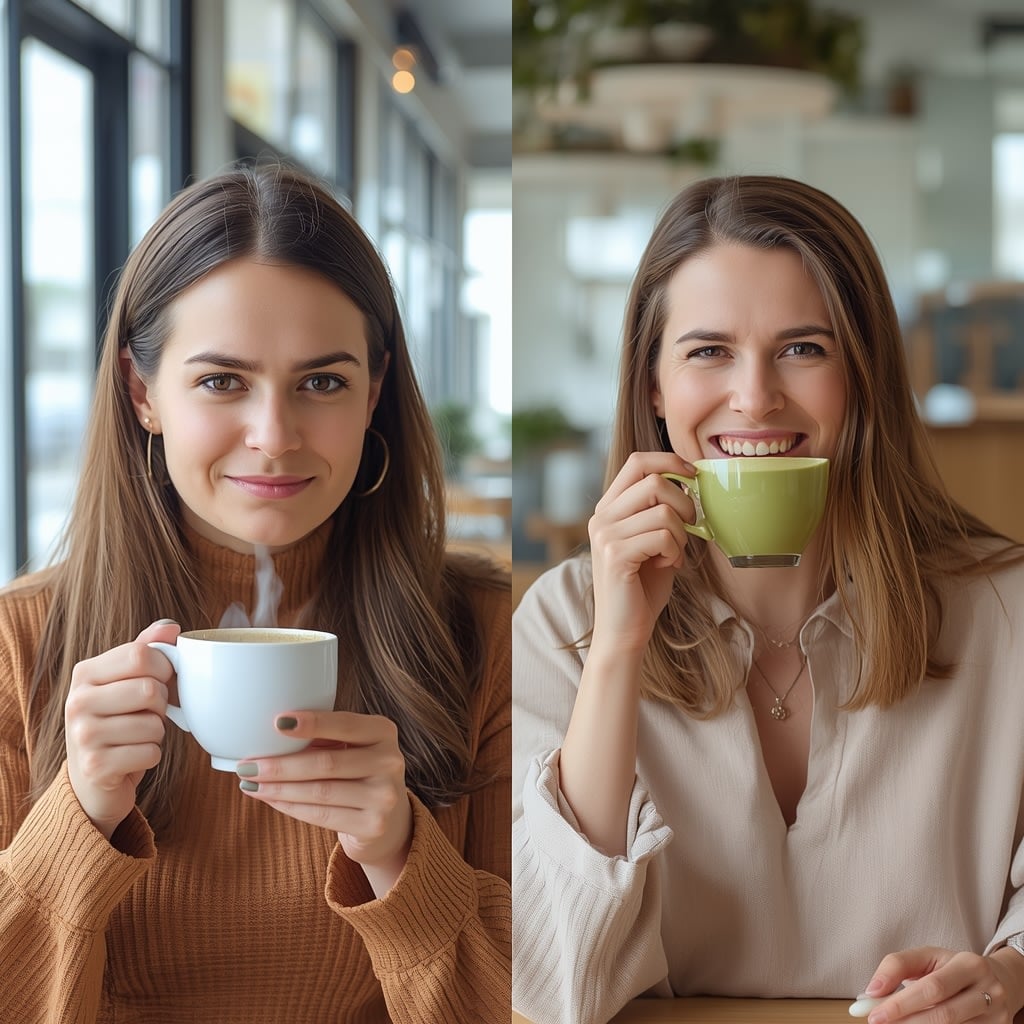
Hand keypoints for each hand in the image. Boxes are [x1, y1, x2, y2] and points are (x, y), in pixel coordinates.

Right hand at [65, 620, 178, 839]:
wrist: (92, 780)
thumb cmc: (117, 721)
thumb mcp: (126, 681)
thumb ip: (146, 650)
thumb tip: (171, 627)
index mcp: (85, 673)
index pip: (140, 653)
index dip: (164, 667)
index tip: (160, 679)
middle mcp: (77, 702)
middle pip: (151, 689)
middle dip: (162, 704)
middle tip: (147, 713)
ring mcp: (82, 736)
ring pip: (154, 724)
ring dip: (157, 732)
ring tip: (136, 736)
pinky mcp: (95, 767)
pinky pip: (151, 752)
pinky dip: (152, 756)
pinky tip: (132, 757)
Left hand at [237, 710, 412, 895]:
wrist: (388, 818)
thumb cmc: (357, 771)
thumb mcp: (351, 746)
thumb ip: (323, 736)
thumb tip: (269, 733)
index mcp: (383, 731)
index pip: (345, 724)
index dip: (312, 722)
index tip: (278, 722)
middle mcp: (390, 761)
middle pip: (327, 763)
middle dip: (281, 765)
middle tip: (247, 765)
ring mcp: (384, 796)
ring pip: (320, 792)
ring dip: (278, 788)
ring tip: (250, 783)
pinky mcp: (373, 825)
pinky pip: (321, 815)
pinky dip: (290, 807)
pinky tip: (270, 799)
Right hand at [588, 451, 696, 651]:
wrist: (624, 631)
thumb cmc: (643, 588)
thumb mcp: (653, 540)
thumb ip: (662, 511)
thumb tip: (690, 483)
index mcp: (609, 508)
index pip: (637, 461)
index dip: (670, 461)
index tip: (693, 476)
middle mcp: (602, 517)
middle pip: (653, 481)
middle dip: (684, 502)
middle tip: (689, 526)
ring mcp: (605, 535)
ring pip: (662, 510)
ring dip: (680, 534)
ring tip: (673, 554)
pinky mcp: (615, 554)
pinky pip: (662, 535)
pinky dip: (674, 551)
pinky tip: (667, 566)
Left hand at [862, 947, 1023, 1023]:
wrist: (996, 980)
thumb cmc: (952, 968)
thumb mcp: (927, 957)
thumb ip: (897, 966)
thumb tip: (873, 990)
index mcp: (970, 964)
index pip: (931, 988)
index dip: (900, 1003)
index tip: (874, 1013)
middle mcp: (989, 991)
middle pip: (944, 1014)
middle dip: (907, 1021)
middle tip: (880, 1023)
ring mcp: (997, 1016)